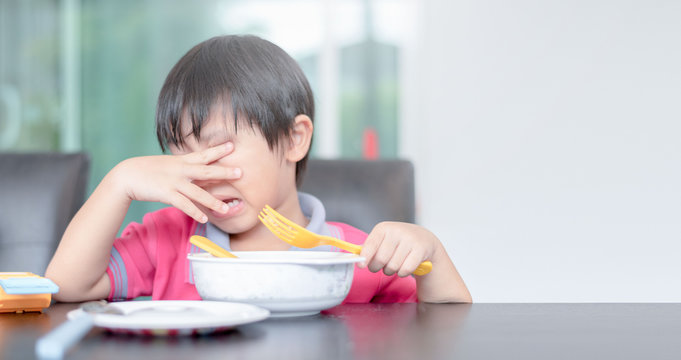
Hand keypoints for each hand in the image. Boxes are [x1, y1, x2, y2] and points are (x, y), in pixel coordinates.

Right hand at [111, 142, 240, 222]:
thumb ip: (184, 167)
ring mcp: (174, 182)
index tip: (233, 145)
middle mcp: (181, 170)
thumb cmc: (148, 170)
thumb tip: (198, 169)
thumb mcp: (169, 165)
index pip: (203, 154)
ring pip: (197, 192)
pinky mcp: (166, 193)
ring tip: (226, 208)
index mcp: (182, 161)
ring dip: (212, 201)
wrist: (127, 175)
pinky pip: (183, 204)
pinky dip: (194, 212)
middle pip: (206, 171)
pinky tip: (204, 219)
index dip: (218, 150)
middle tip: (240, 172)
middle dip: (224, 172)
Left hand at [358, 221, 440, 276]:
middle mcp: (396, 231)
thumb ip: (369, 248)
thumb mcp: (383, 240)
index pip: (370, 245)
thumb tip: (356, 258)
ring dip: (391, 271)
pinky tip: (405, 266)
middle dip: (378, 267)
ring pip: (393, 267)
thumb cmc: (398, 242)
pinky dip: (403, 273)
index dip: (365, 257)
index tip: (361, 266)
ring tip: (395, 264)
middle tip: (382, 266)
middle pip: (380, 259)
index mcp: (383, 228)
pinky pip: (405, 270)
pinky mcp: (420, 249)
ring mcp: (410, 239)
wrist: (424, 239)